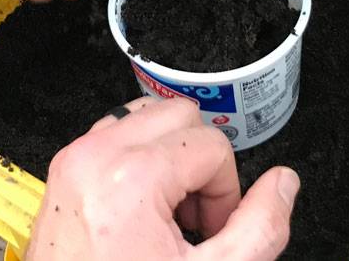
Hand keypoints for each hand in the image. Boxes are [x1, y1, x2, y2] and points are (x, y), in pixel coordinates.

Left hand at [28, 97, 298, 260]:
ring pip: (148, 117)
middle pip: (181, 116)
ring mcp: (75, 161)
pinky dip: (140, 159)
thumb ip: (260, 228)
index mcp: (132, 176)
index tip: (214, 231)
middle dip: (201, 166)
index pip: (213, 145)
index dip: (227, 192)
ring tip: (169, 216)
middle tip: (196, 221)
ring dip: (171, 157)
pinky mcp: (65, 171)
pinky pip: (117, 134)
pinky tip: (144, 210)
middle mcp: (96, 157)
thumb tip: (283, 185)